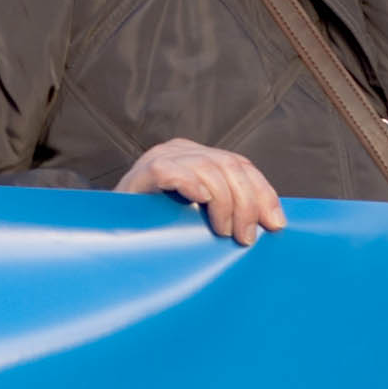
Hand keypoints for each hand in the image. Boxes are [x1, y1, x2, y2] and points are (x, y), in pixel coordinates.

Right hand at [118, 138, 285, 246]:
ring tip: (224, 232)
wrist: (112, 233)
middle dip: (247, 203)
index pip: (241, 165)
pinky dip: (189, 184)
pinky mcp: (141, 173)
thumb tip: (271, 226)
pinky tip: (199, 200)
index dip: (263, 193)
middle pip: (229, 166)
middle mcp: (181, 150)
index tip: (275, 224)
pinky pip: (169, 172)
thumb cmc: (158, 229)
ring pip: (207, 169)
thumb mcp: (198, 216)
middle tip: (246, 238)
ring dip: (224, 203)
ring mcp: (160, 158)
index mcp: (199, 156)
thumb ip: (227, 210)